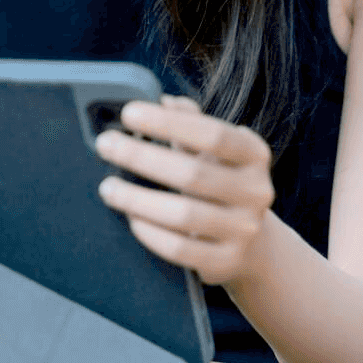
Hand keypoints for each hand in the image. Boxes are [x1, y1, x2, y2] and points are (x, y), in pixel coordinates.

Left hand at [93, 94, 274, 285]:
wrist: (251, 244)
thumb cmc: (219, 184)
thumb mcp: (212, 151)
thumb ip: (191, 123)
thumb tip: (165, 101)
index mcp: (254, 155)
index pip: (212, 134)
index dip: (168, 123)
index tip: (128, 114)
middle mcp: (256, 191)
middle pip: (193, 173)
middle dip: (141, 157)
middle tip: (105, 146)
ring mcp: (244, 230)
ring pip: (184, 215)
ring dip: (137, 199)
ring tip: (108, 188)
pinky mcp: (227, 262)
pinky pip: (180, 248)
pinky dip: (149, 233)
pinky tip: (130, 218)